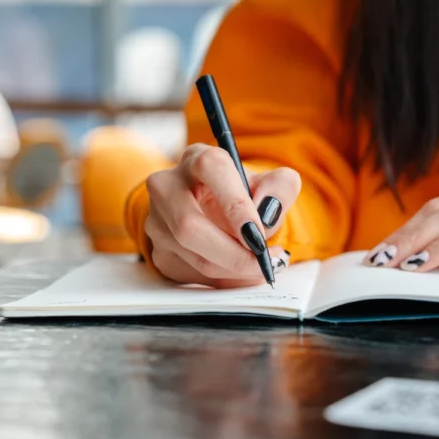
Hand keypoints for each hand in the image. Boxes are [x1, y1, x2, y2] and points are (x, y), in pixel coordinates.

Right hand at [145, 143, 300, 287]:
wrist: (220, 212)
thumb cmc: (245, 195)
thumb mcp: (271, 184)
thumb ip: (280, 189)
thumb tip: (268, 212)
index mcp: (197, 158)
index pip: (211, 170)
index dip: (235, 205)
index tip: (258, 234)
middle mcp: (168, 185)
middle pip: (189, 225)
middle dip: (233, 253)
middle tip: (264, 262)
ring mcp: (157, 220)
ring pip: (192, 255)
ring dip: (233, 269)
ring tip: (261, 267)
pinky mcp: (158, 250)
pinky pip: (193, 274)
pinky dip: (225, 280)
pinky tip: (243, 274)